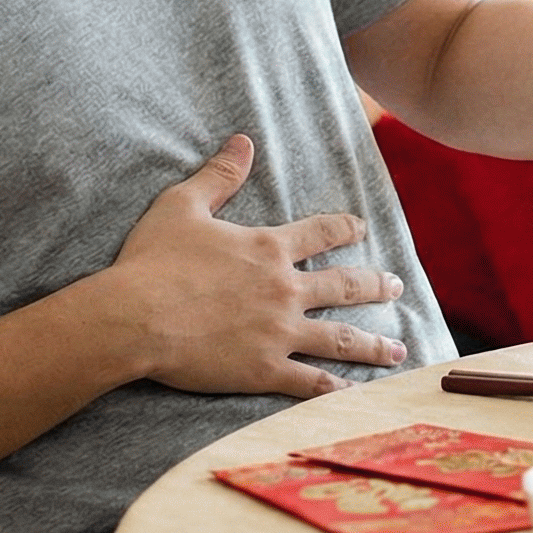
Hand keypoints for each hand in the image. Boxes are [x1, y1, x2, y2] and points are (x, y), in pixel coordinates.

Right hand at [104, 135, 407, 398]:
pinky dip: (334, 388)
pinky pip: (309, 382)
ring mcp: (278, 332)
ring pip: (341, 338)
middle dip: (375, 285)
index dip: (346, 228)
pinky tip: (353, 392)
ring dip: (373, 344)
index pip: (322, 233)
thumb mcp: (182, 205)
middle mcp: (284, 289)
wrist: (133, 318)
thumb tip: (243, 141)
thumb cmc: (152, 261)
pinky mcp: (264, 370)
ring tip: (398, 349)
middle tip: (396, 287)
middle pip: (345, 285)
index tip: (363, 228)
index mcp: (268, 248)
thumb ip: (219, 175)